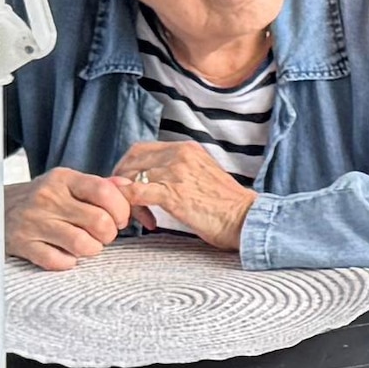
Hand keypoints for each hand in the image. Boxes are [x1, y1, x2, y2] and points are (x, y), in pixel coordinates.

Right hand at [0, 171, 138, 268]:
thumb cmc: (42, 200)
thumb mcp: (68, 185)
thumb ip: (101, 186)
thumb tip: (131, 187)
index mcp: (63, 179)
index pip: (105, 192)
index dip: (121, 210)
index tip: (120, 219)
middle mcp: (47, 198)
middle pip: (100, 222)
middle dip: (109, 234)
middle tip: (102, 235)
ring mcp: (33, 222)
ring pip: (83, 244)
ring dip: (92, 249)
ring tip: (85, 244)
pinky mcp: (23, 245)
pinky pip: (60, 262)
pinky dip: (68, 262)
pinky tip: (64, 253)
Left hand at [109, 138, 254, 253]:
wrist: (246, 219)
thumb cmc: (227, 206)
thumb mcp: (202, 176)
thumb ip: (180, 172)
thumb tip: (156, 181)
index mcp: (187, 148)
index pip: (141, 150)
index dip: (128, 167)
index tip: (127, 186)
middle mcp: (180, 154)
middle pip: (132, 160)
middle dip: (122, 181)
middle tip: (125, 203)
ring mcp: (175, 172)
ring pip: (132, 177)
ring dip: (126, 197)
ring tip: (136, 216)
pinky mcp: (173, 193)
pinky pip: (137, 193)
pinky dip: (129, 203)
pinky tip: (134, 216)